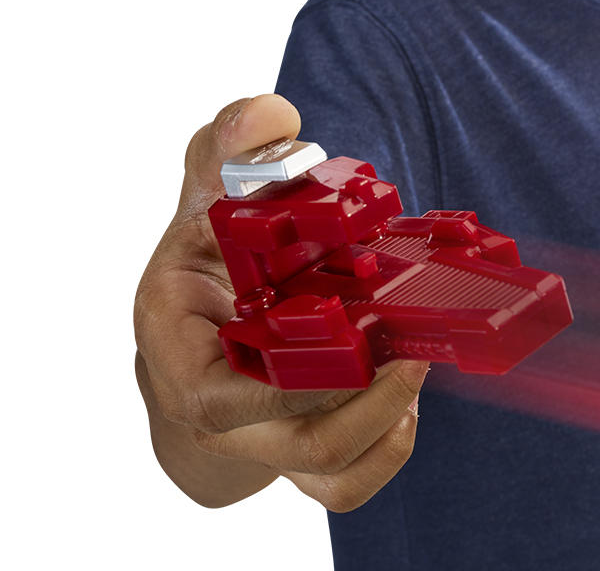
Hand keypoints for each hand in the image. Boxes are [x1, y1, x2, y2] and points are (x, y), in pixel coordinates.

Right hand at [134, 93, 428, 510]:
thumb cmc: (206, 255)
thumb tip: (266, 118)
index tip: (350, 336)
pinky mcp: (304, 447)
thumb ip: (228, 151)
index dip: (285, 385)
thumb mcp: (207, 194)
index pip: (217, 397)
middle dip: (364, 401)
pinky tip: (409, 390)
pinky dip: (390, 443)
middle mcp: (219, 403)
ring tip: (418, 363)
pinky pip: (349, 480)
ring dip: (386, 424)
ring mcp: (262, 434)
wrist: (200, 322)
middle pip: (293, 440)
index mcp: (181, 343)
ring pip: (328, 471)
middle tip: (412, 348)